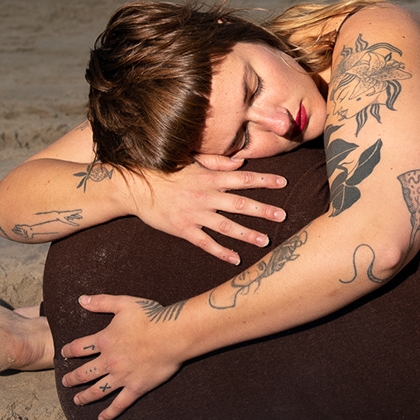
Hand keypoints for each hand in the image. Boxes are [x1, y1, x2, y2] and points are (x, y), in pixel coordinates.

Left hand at [59, 295, 187, 419]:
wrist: (173, 334)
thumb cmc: (151, 316)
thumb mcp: (124, 303)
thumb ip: (101, 302)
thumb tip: (81, 299)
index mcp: (105, 340)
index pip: (79, 348)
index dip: (69, 351)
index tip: (63, 354)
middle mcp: (109, 361)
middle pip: (83, 373)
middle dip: (72, 378)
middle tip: (65, 382)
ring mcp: (121, 377)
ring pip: (97, 390)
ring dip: (85, 397)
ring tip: (77, 401)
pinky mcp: (136, 387)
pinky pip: (119, 404)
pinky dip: (110, 413)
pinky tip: (102, 419)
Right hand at [128, 154, 287, 262]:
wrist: (137, 188)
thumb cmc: (165, 171)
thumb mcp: (192, 160)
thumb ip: (217, 162)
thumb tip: (241, 163)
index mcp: (209, 178)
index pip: (243, 178)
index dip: (264, 180)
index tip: (283, 182)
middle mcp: (206, 196)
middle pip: (240, 204)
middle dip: (263, 210)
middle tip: (283, 215)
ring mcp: (195, 214)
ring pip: (227, 226)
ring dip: (248, 234)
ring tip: (265, 240)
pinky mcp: (184, 230)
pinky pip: (206, 243)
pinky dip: (222, 252)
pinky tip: (236, 259)